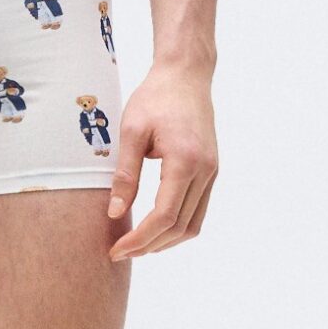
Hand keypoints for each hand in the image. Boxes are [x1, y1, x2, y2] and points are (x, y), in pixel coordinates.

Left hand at [104, 65, 218, 260]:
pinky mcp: (211, 171)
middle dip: (150, 246)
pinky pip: (198, 211)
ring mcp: (212, 172)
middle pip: (180, 227)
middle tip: (120, 252)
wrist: (185, 76)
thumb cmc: (155, 98)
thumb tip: (115, 213)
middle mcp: (205, 171)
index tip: (116, 249)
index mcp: (185, 161)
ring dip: (166, 241)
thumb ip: (125, 175)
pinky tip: (155, 228)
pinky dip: (177, 227)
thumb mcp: (131, 131)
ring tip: (136, 246)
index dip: (140, 239)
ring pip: (193, 225)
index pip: (164, 216)